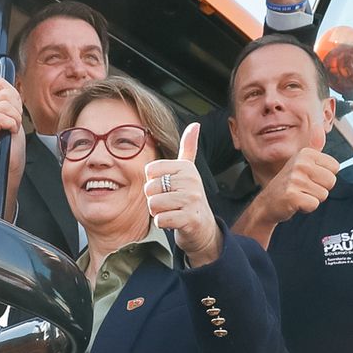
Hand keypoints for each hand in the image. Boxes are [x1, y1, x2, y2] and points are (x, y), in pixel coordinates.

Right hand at [0, 71, 25, 178]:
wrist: (12, 160)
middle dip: (15, 109)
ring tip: (11, 128)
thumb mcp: (10, 110)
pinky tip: (9, 132)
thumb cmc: (11, 139)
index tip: (14, 110)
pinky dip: (11, 125)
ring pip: (3, 106)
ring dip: (14, 118)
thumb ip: (0, 92)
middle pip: (3, 95)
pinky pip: (0, 118)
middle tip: (13, 122)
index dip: (13, 97)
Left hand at [144, 123, 221, 265]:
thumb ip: (189, 148)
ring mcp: (192, 200)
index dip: (153, 183)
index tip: (167, 188)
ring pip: (153, 205)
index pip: (150, 171)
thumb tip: (195, 124)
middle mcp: (191, 181)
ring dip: (158, 212)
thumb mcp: (189, 171)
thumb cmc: (190, 197)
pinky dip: (163, 223)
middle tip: (169, 203)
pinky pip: (160, 220)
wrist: (203, 227)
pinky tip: (174, 221)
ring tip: (172, 211)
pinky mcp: (190, 219)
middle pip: (149, 188)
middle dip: (154, 200)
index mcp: (186, 167)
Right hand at [251, 125, 338, 223]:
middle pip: (331, 181)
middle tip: (304, 188)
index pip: (335, 167)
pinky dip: (306, 208)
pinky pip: (314, 205)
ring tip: (299, 194)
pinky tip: (295, 203)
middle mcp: (300, 164)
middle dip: (320, 189)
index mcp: (305, 154)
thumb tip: (320, 127)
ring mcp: (295, 180)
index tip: (309, 177)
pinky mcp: (292, 196)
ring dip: (312, 198)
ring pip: (323, 195)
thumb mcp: (300, 162)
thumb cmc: (287, 183)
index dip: (324, 176)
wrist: (267, 202)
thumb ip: (314, 147)